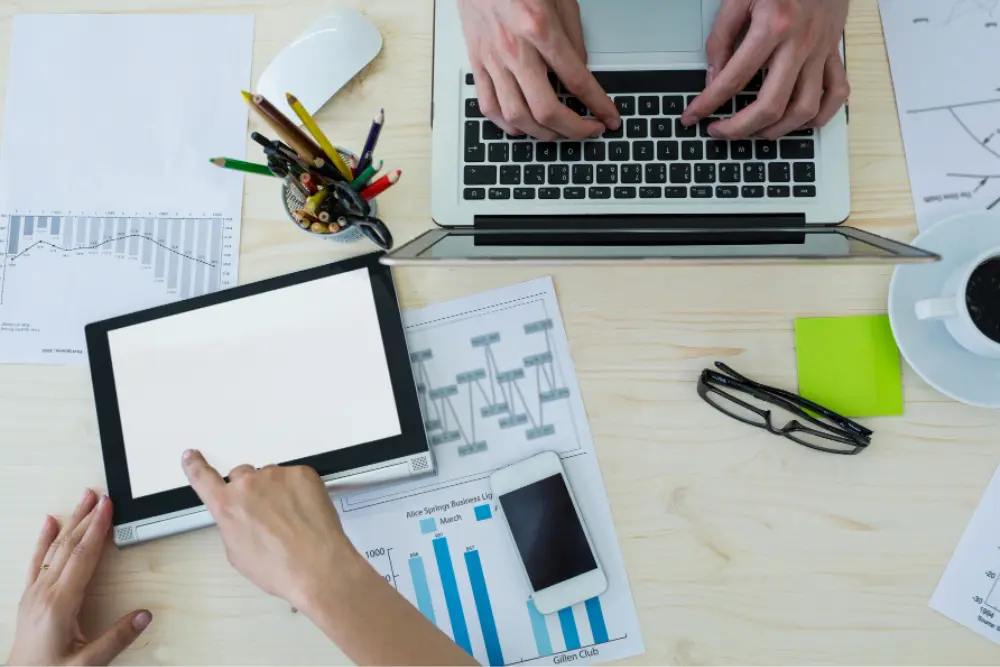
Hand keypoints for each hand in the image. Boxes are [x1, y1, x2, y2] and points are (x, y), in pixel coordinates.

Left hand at [7, 491, 151, 665]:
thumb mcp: (86, 665)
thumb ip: (116, 639)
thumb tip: (144, 615)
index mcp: (60, 604)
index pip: (83, 557)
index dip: (98, 529)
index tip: (108, 507)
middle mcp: (44, 593)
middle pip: (69, 545)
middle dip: (87, 517)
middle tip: (100, 495)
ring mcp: (34, 593)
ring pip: (54, 548)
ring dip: (70, 521)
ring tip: (82, 500)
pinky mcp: (30, 597)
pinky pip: (37, 560)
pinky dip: (43, 539)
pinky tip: (48, 524)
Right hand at [181, 450, 351, 608]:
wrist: (316, 566)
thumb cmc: (278, 567)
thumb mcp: (237, 553)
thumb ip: (232, 523)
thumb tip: (239, 514)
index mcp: (226, 505)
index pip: (203, 477)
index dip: (195, 465)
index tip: (191, 455)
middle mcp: (248, 484)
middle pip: (243, 477)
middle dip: (251, 492)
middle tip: (268, 514)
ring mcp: (277, 475)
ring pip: (271, 477)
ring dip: (276, 491)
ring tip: (290, 519)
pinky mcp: (302, 473)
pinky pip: (295, 477)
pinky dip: (298, 491)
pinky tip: (304, 512)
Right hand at [459, 0, 619, 138]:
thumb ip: (573, 39)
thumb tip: (581, 72)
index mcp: (540, 28)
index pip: (577, 80)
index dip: (597, 105)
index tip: (608, 118)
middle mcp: (515, 49)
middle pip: (546, 109)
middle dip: (573, 129)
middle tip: (588, 131)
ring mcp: (492, 59)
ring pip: (517, 116)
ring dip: (543, 134)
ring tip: (558, 133)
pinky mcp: (477, 63)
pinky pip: (488, 106)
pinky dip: (507, 124)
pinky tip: (522, 126)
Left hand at [683, 0, 850, 138]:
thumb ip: (721, 39)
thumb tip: (713, 79)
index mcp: (773, 26)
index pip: (733, 79)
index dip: (708, 104)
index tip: (693, 117)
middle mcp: (800, 43)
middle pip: (770, 106)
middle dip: (738, 128)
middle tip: (718, 131)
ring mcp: (821, 51)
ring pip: (804, 109)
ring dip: (776, 131)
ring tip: (753, 132)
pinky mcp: (834, 52)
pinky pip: (837, 94)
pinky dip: (818, 116)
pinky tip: (796, 122)